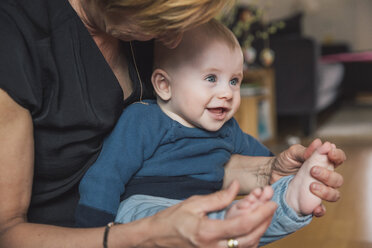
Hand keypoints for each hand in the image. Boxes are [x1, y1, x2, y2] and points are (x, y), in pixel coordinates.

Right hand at [140, 181, 276, 247]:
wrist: (157, 237)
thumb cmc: (172, 219)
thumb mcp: (194, 203)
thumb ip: (219, 197)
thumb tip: (237, 186)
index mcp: (207, 232)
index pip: (242, 225)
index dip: (261, 214)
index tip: (272, 203)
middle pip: (250, 239)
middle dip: (265, 223)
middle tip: (272, 207)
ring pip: (247, 247)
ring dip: (260, 231)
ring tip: (265, 215)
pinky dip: (250, 239)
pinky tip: (253, 227)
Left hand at [271, 139, 345, 216]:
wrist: (270, 175)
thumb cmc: (284, 162)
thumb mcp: (291, 153)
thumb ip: (304, 150)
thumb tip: (319, 143)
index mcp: (322, 163)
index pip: (338, 159)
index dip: (338, 156)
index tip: (330, 153)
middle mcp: (324, 178)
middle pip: (337, 179)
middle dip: (328, 175)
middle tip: (313, 170)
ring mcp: (319, 191)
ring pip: (334, 195)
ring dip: (326, 192)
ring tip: (311, 186)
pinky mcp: (310, 203)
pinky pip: (321, 210)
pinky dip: (320, 210)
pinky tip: (315, 207)